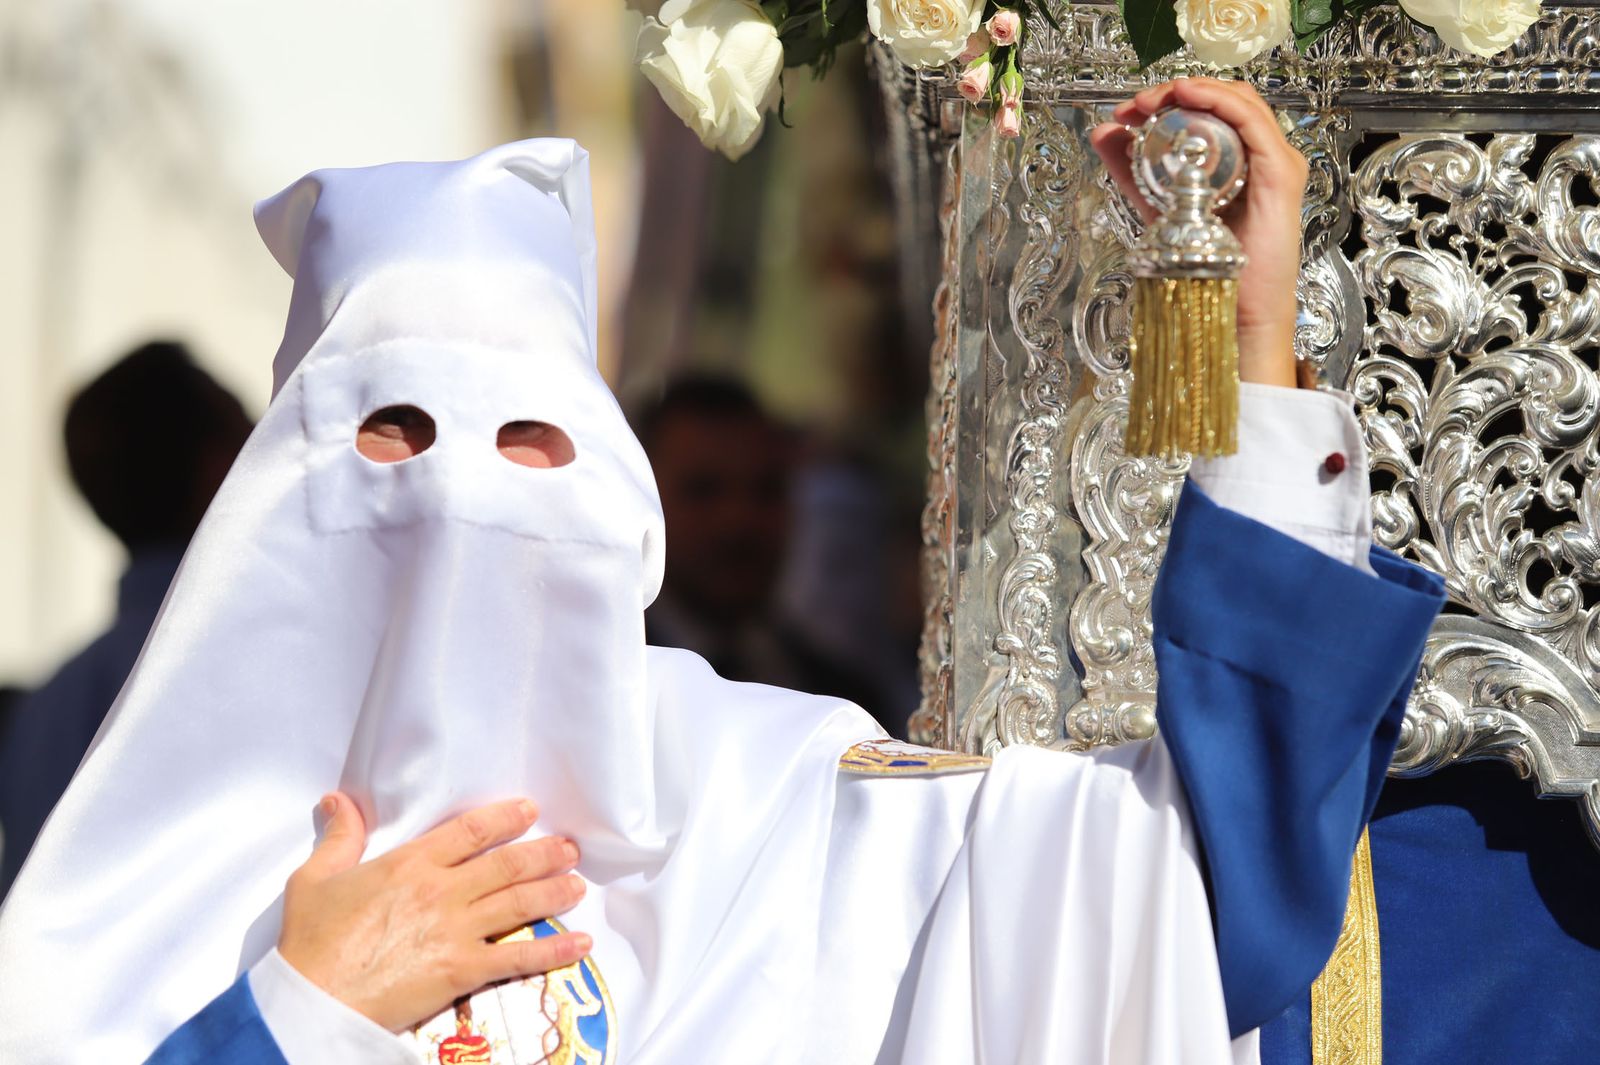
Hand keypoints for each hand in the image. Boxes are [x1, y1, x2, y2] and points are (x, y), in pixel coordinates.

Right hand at [278, 793, 590, 1031]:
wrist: (312, 1000)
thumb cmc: (310, 942)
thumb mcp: (315, 879)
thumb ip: (339, 837)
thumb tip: (339, 801)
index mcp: (409, 863)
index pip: (470, 831)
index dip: (504, 818)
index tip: (529, 811)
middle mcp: (441, 891)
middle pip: (506, 864)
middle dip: (544, 854)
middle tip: (570, 848)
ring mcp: (455, 930)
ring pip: (519, 902)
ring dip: (554, 891)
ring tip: (578, 884)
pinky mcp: (462, 970)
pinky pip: (518, 956)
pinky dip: (554, 950)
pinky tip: (580, 944)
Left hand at [1089, 77, 1308, 388]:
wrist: (1231, 310)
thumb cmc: (1205, 266)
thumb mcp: (1157, 204)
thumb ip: (1132, 170)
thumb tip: (1102, 133)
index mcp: (1240, 158)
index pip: (1210, 109)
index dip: (1168, 98)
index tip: (1127, 110)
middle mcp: (1262, 155)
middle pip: (1225, 98)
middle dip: (1175, 91)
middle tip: (1135, 103)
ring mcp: (1276, 161)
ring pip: (1240, 101)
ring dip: (1193, 90)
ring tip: (1152, 99)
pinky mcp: (1281, 172)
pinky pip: (1253, 122)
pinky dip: (1219, 101)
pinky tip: (1188, 97)